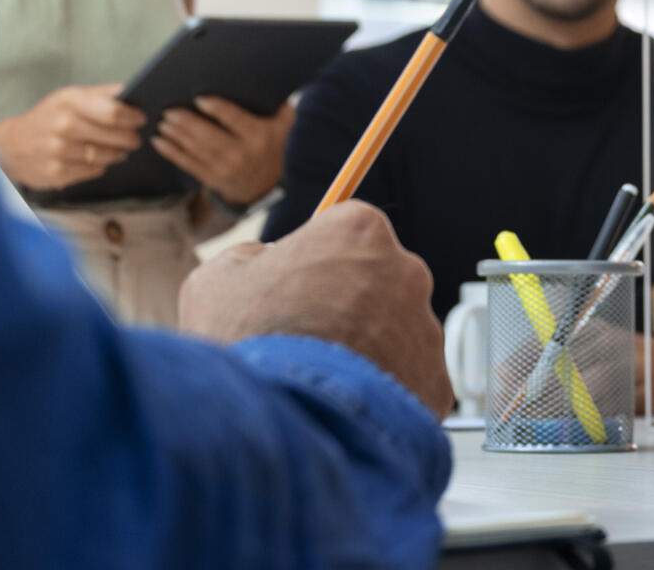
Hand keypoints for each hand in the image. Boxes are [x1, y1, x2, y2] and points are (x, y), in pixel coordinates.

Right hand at [0, 83, 142, 189]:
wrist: (10, 145)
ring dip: (119, 153)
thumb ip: (100, 94)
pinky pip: (94, 171)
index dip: (133, 116)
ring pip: (107, 156)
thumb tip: (131, 92)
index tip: (141, 118)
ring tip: (121, 149)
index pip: (113, 111)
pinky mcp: (58, 173)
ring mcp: (60, 151)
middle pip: (114, 135)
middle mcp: (64, 125)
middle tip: (136, 137)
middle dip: (131, 137)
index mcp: (69, 101)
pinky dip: (102, 165)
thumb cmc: (46, 118)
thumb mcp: (68, 97)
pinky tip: (100, 159)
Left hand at [153, 96, 291, 205]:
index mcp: (259, 136)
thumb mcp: (283, 123)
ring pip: (196, 150)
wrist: (264, 184)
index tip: (200, 98)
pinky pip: (188, 164)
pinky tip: (158, 142)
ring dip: (176, 136)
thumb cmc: (271, 142)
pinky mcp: (211, 178)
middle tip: (170, 110)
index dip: (217, 109)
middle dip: (188, 123)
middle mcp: (242, 154)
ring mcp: (225, 169)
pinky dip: (171, 153)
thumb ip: (280, 104)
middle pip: (210, 137)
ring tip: (163, 122)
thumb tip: (266, 77)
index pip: (235, 120)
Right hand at [178, 200, 451, 415]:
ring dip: (367, 349)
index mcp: (360, 232)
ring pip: (397, 333)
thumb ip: (252, 258)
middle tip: (307, 335)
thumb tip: (267, 262)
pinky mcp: (435, 383)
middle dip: (351, 304)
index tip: (301, 283)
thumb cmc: (248, 344)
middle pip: (380, 280)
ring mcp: (426, 331)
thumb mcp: (218, 278)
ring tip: (319, 378)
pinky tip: (342, 404)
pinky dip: (381, 392)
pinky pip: (408, 381)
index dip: (321, 260)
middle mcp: (407, 272)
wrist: (280, 421)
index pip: (349, 232)